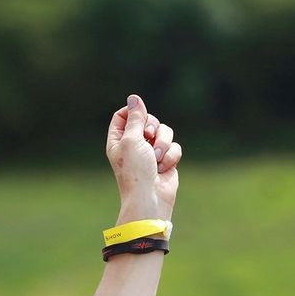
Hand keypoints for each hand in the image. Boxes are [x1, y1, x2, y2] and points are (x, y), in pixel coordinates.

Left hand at [106, 94, 182, 222]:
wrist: (150, 197)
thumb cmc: (136, 171)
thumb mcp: (131, 139)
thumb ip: (134, 118)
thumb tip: (134, 98)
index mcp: (119, 138)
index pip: (125, 114)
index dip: (134, 112)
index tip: (140, 118)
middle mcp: (135, 143)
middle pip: (149, 120)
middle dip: (153, 128)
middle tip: (149, 137)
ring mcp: (152, 152)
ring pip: (165, 132)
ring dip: (163, 144)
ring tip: (157, 158)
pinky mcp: (167, 160)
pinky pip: (175, 147)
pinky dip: (171, 156)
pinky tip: (164, 168)